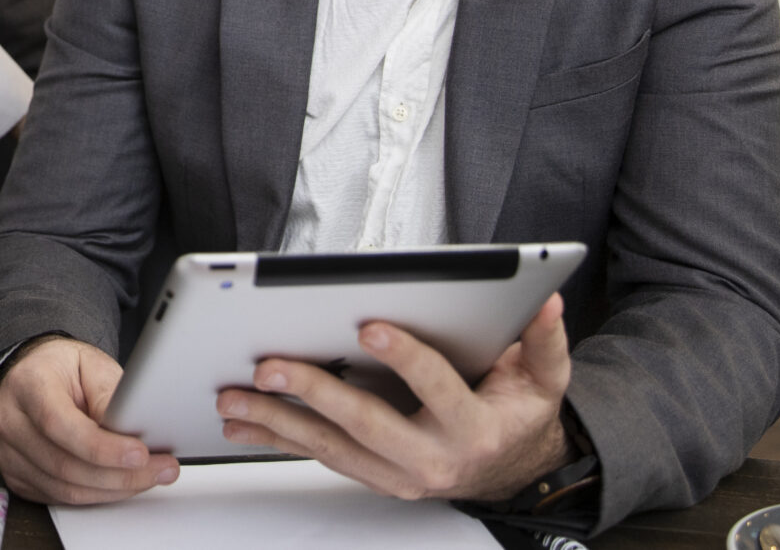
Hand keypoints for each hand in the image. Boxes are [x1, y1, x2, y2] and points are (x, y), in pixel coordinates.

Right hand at [0, 336, 179, 505]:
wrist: (36, 375)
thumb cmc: (65, 370)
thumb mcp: (93, 366)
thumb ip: (109, 396)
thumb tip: (132, 432)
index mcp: (27, 384)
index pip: (58, 424)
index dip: (101, 447)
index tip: (140, 454)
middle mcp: (9, 419)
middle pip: (63, 465)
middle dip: (119, 475)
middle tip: (159, 470)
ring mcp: (7, 452)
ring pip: (64, 489)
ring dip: (112, 490)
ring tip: (148, 478)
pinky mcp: (15, 475)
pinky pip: (59, 498)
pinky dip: (95, 496)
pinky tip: (119, 483)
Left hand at [214, 293, 573, 502]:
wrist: (508, 471)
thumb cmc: (516, 416)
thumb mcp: (544, 381)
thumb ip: (544, 343)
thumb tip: (546, 304)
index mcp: (473, 429)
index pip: (436, 389)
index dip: (404, 357)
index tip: (367, 326)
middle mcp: (431, 459)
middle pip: (366, 424)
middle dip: (315, 393)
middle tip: (270, 366)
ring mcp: (396, 473)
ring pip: (330, 447)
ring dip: (277, 422)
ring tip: (234, 397)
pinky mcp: (371, 475)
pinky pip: (319, 456)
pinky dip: (277, 438)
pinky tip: (242, 423)